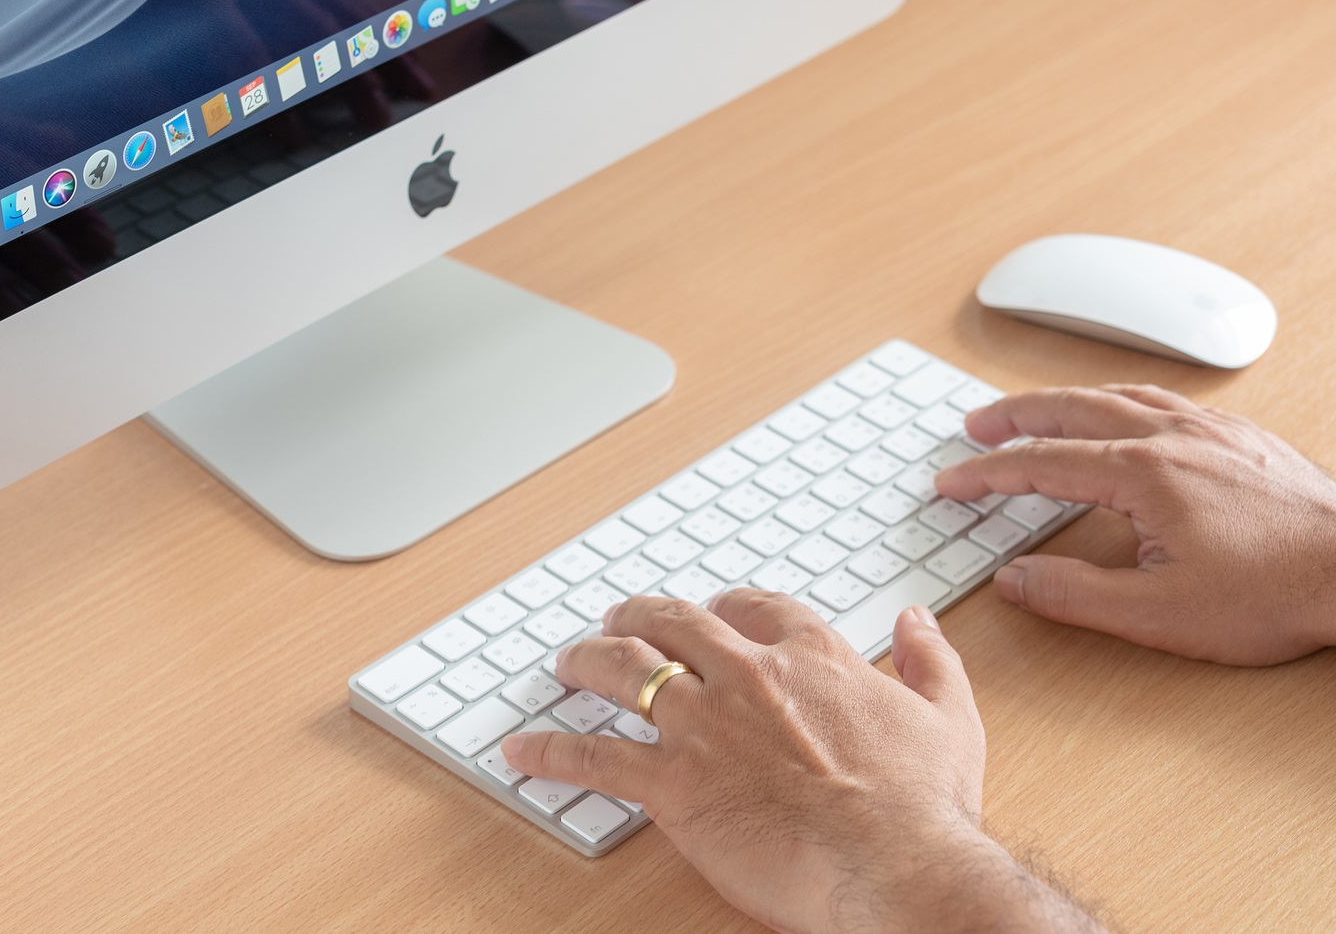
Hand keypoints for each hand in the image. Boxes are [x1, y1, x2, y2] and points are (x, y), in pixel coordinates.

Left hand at [501, 592, 1099, 932]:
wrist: (894, 864)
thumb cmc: (923, 805)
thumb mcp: (948, 717)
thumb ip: (930, 661)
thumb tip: (916, 621)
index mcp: (809, 658)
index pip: (755, 609)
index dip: (727, 606)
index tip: (715, 611)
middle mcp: (747, 676)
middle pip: (675, 623)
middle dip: (640, 616)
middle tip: (619, 619)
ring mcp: (704, 725)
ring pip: (624, 671)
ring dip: (586, 660)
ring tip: (566, 661)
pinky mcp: (673, 782)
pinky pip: (593, 755)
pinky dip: (550, 749)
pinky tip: (523, 748)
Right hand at [936, 385, 1335, 664]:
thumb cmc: (1273, 594)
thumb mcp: (1159, 614)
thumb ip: (1074, 593)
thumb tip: (1014, 578)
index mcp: (1142, 474)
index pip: (1041, 463)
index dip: (987, 473)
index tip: (952, 483)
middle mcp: (1172, 438)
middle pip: (1070, 409)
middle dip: (1013, 416)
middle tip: (974, 426)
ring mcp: (1209, 431)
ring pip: (1118, 395)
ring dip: (1064, 400)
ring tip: (1034, 410)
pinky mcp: (1240, 438)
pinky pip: (1162, 399)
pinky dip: (1119, 398)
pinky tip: (1121, 410)